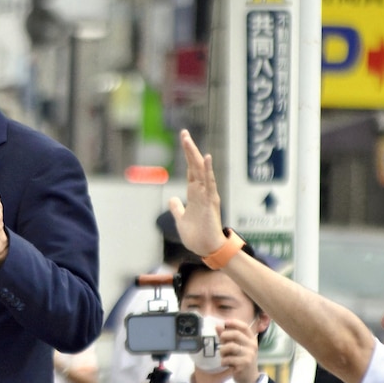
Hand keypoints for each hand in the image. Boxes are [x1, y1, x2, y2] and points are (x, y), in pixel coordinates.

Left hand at [168, 129, 225, 256]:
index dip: (187, 156)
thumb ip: (177, 208)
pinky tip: (206, 157)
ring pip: (201, 171)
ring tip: (188, 140)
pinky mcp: (211, 202)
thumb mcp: (181, 220)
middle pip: (195, 166)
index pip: (191, 170)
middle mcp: (203, 191)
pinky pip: (209, 183)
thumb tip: (172, 199)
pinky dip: (208, 170)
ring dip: (194, 155)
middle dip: (189, 150)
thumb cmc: (197, 236)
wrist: (207, 250)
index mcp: (195, 194)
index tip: (184, 140)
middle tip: (183, 133)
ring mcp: (207, 195)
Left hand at [217, 318, 260, 382]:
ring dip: (222, 351)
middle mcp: (252, 346)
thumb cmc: (240, 359)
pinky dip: (223, 361)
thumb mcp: (236, 347)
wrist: (249, 378)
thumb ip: (227, 337)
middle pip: (236, 334)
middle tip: (220, 342)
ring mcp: (249, 355)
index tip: (225, 322)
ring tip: (223, 356)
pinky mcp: (244, 364)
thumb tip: (217, 326)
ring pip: (230, 346)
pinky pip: (228, 358)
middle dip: (224, 336)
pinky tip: (226, 364)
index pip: (245, 327)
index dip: (235, 323)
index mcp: (251, 340)